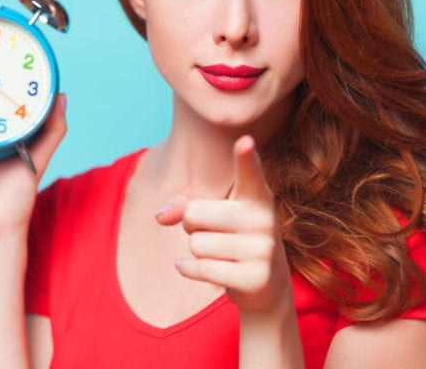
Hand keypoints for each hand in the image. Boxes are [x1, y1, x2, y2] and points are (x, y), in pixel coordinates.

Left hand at [156, 136, 290, 311]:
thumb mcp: (210, 215)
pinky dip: (191, 270)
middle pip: (194, 214)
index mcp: (256, 196)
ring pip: (195, 244)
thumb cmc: (231, 238)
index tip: (245, 141)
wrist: (265, 284)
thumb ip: (183, 206)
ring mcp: (263, 249)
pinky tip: (207, 270)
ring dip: (197, 252)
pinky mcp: (256, 277)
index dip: (246, 157)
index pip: (249, 173)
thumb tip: (160, 215)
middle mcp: (264, 219)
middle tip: (214, 234)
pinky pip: (201, 268)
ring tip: (221, 255)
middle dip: (191, 226)